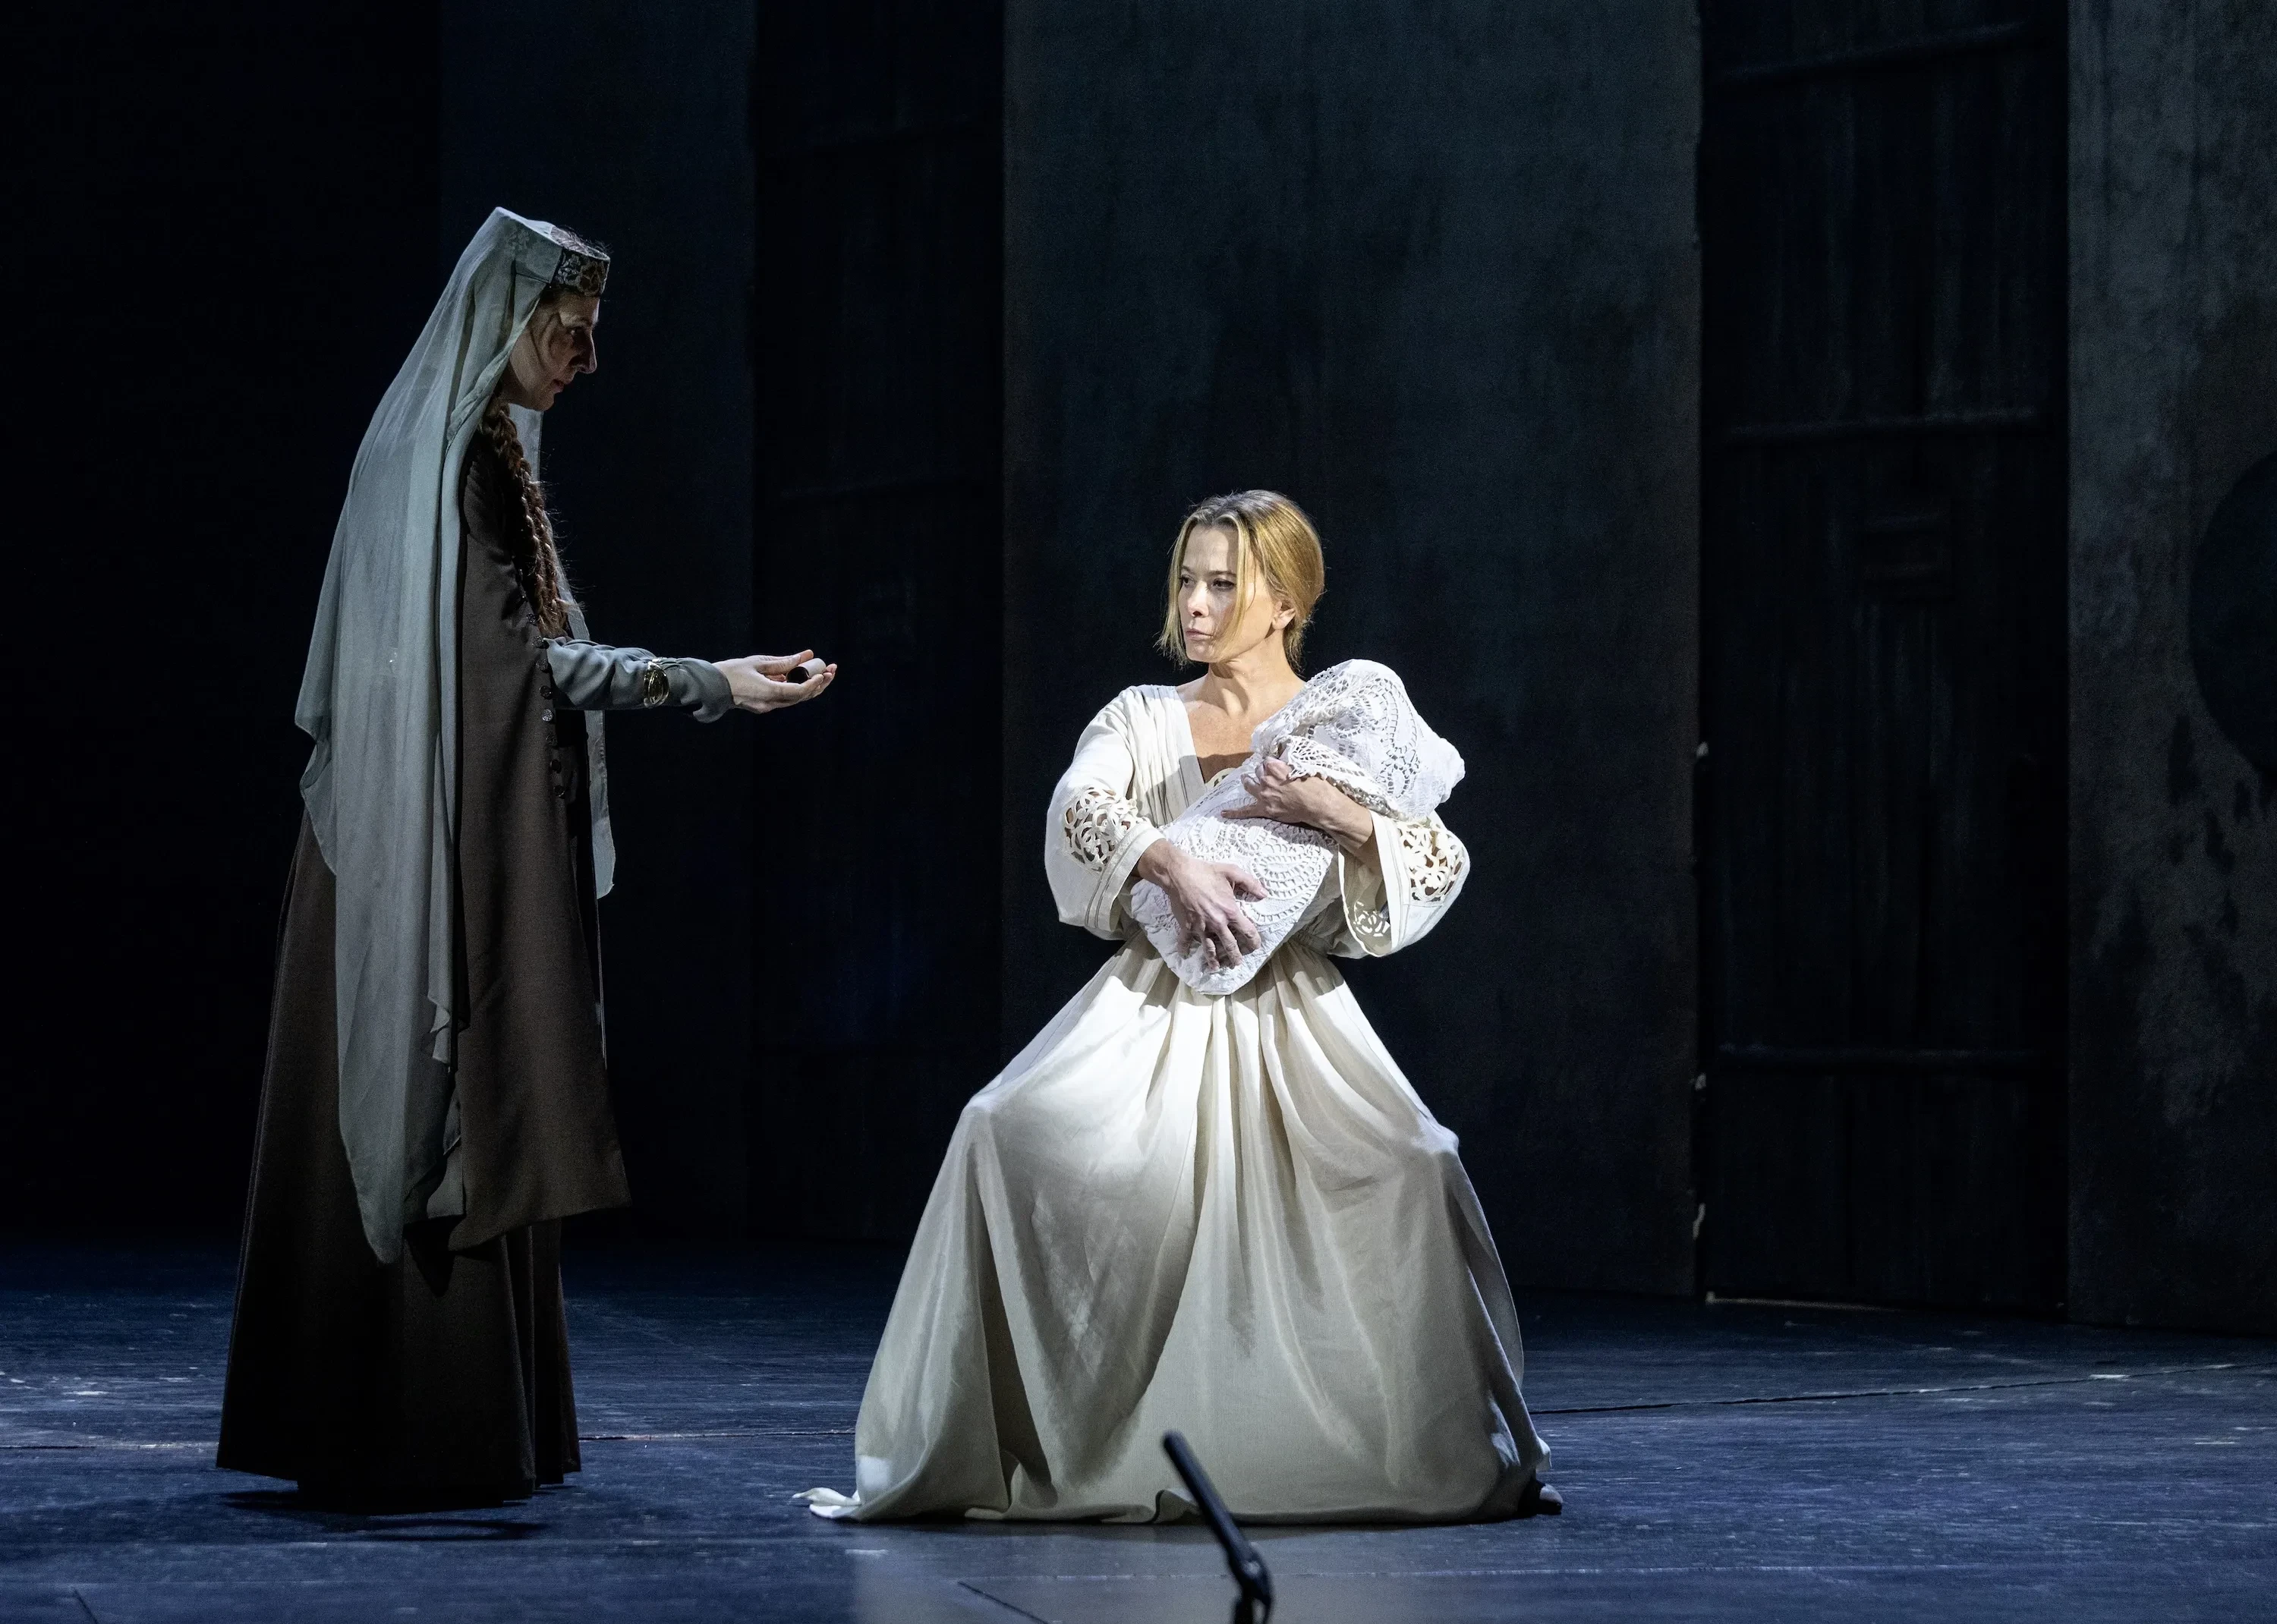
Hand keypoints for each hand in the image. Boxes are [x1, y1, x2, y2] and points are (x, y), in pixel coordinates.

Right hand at [717, 650, 836, 714]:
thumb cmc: (731, 672)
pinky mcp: (764, 705)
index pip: (798, 691)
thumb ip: (783, 661)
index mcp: (768, 693)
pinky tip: (803, 677)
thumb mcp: (758, 662)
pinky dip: (797, 688)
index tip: (824, 673)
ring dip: (810, 687)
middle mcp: (770, 704)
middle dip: (819, 685)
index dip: (814, 683)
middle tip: (831, 671)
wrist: (711, 687)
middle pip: (801, 697)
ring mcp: (767, 707)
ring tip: (824, 673)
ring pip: (795, 699)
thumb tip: (805, 655)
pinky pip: (785, 698)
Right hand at [1134, 840, 1265, 969]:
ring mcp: (1201, 926)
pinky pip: (1185, 940)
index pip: (1247, 931)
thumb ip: (1251, 883)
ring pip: (1209, 948)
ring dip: (1213, 959)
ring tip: (1215, 968)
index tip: (1256, 946)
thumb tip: (1265, 893)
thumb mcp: (1232, 872)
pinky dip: (1184, 948)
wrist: (1179, 873)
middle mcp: (1217, 923)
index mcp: (1230, 912)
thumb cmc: (1206, 871)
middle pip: (1229, 945)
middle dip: (1235, 957)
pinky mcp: (1186, 925)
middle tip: (1237, 964)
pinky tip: (1183, 954)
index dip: (1254, 941)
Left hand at [1223, 757, 1373, 850]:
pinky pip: (1247, 811)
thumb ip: (1291, 764)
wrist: (1318, 806)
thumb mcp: (1305, 767)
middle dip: (1262, 772)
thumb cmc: (1316, 786)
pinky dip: (1235, 812)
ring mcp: (1264, 795)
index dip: (1271, 763)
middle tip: (1267, 774)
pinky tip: (1224, 813)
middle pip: (1258, 772)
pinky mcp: (1265, 809)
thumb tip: (1286, 761)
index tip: (1274, 764)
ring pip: (1250, 785)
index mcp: (1276, 768)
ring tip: (1245, 779)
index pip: (1267, 761)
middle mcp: (1267, 780)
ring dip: (1248, 781)